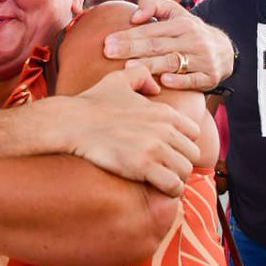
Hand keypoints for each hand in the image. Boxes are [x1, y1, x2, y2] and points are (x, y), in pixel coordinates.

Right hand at [66, 63, 200, 196]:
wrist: (71, 122)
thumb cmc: (91, 103)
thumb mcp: (118, 80)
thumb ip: (141, 75)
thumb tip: (156, 88)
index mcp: (163, 111)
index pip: (193, 133)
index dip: (183, 144)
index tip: (170, 151)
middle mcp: (164, 128)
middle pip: (192, 154)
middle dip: (181, 163)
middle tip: (166, 170)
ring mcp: (155, 147)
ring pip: (185, 171)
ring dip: (176, 178)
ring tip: (162, 181)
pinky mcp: (143, 166)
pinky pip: (173, 185)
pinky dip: (170, 190)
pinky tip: (158, 189)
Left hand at [103, 0, 234, 90]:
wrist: (225, 50)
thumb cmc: (189, 31)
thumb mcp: (176, 13)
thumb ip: (153, 5)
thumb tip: (134, 16)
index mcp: (183, 24)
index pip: (151, 30)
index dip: (129, 35)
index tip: (108, 41)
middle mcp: (193, 40)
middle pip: (158, 45)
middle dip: (132, 48)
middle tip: (109, 52)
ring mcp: (203, 59)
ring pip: (173, 62)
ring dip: (151, 65)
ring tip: (129, 66)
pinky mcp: (210, 77)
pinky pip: (194, 80)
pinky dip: (179, 81)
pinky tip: (163, 81)